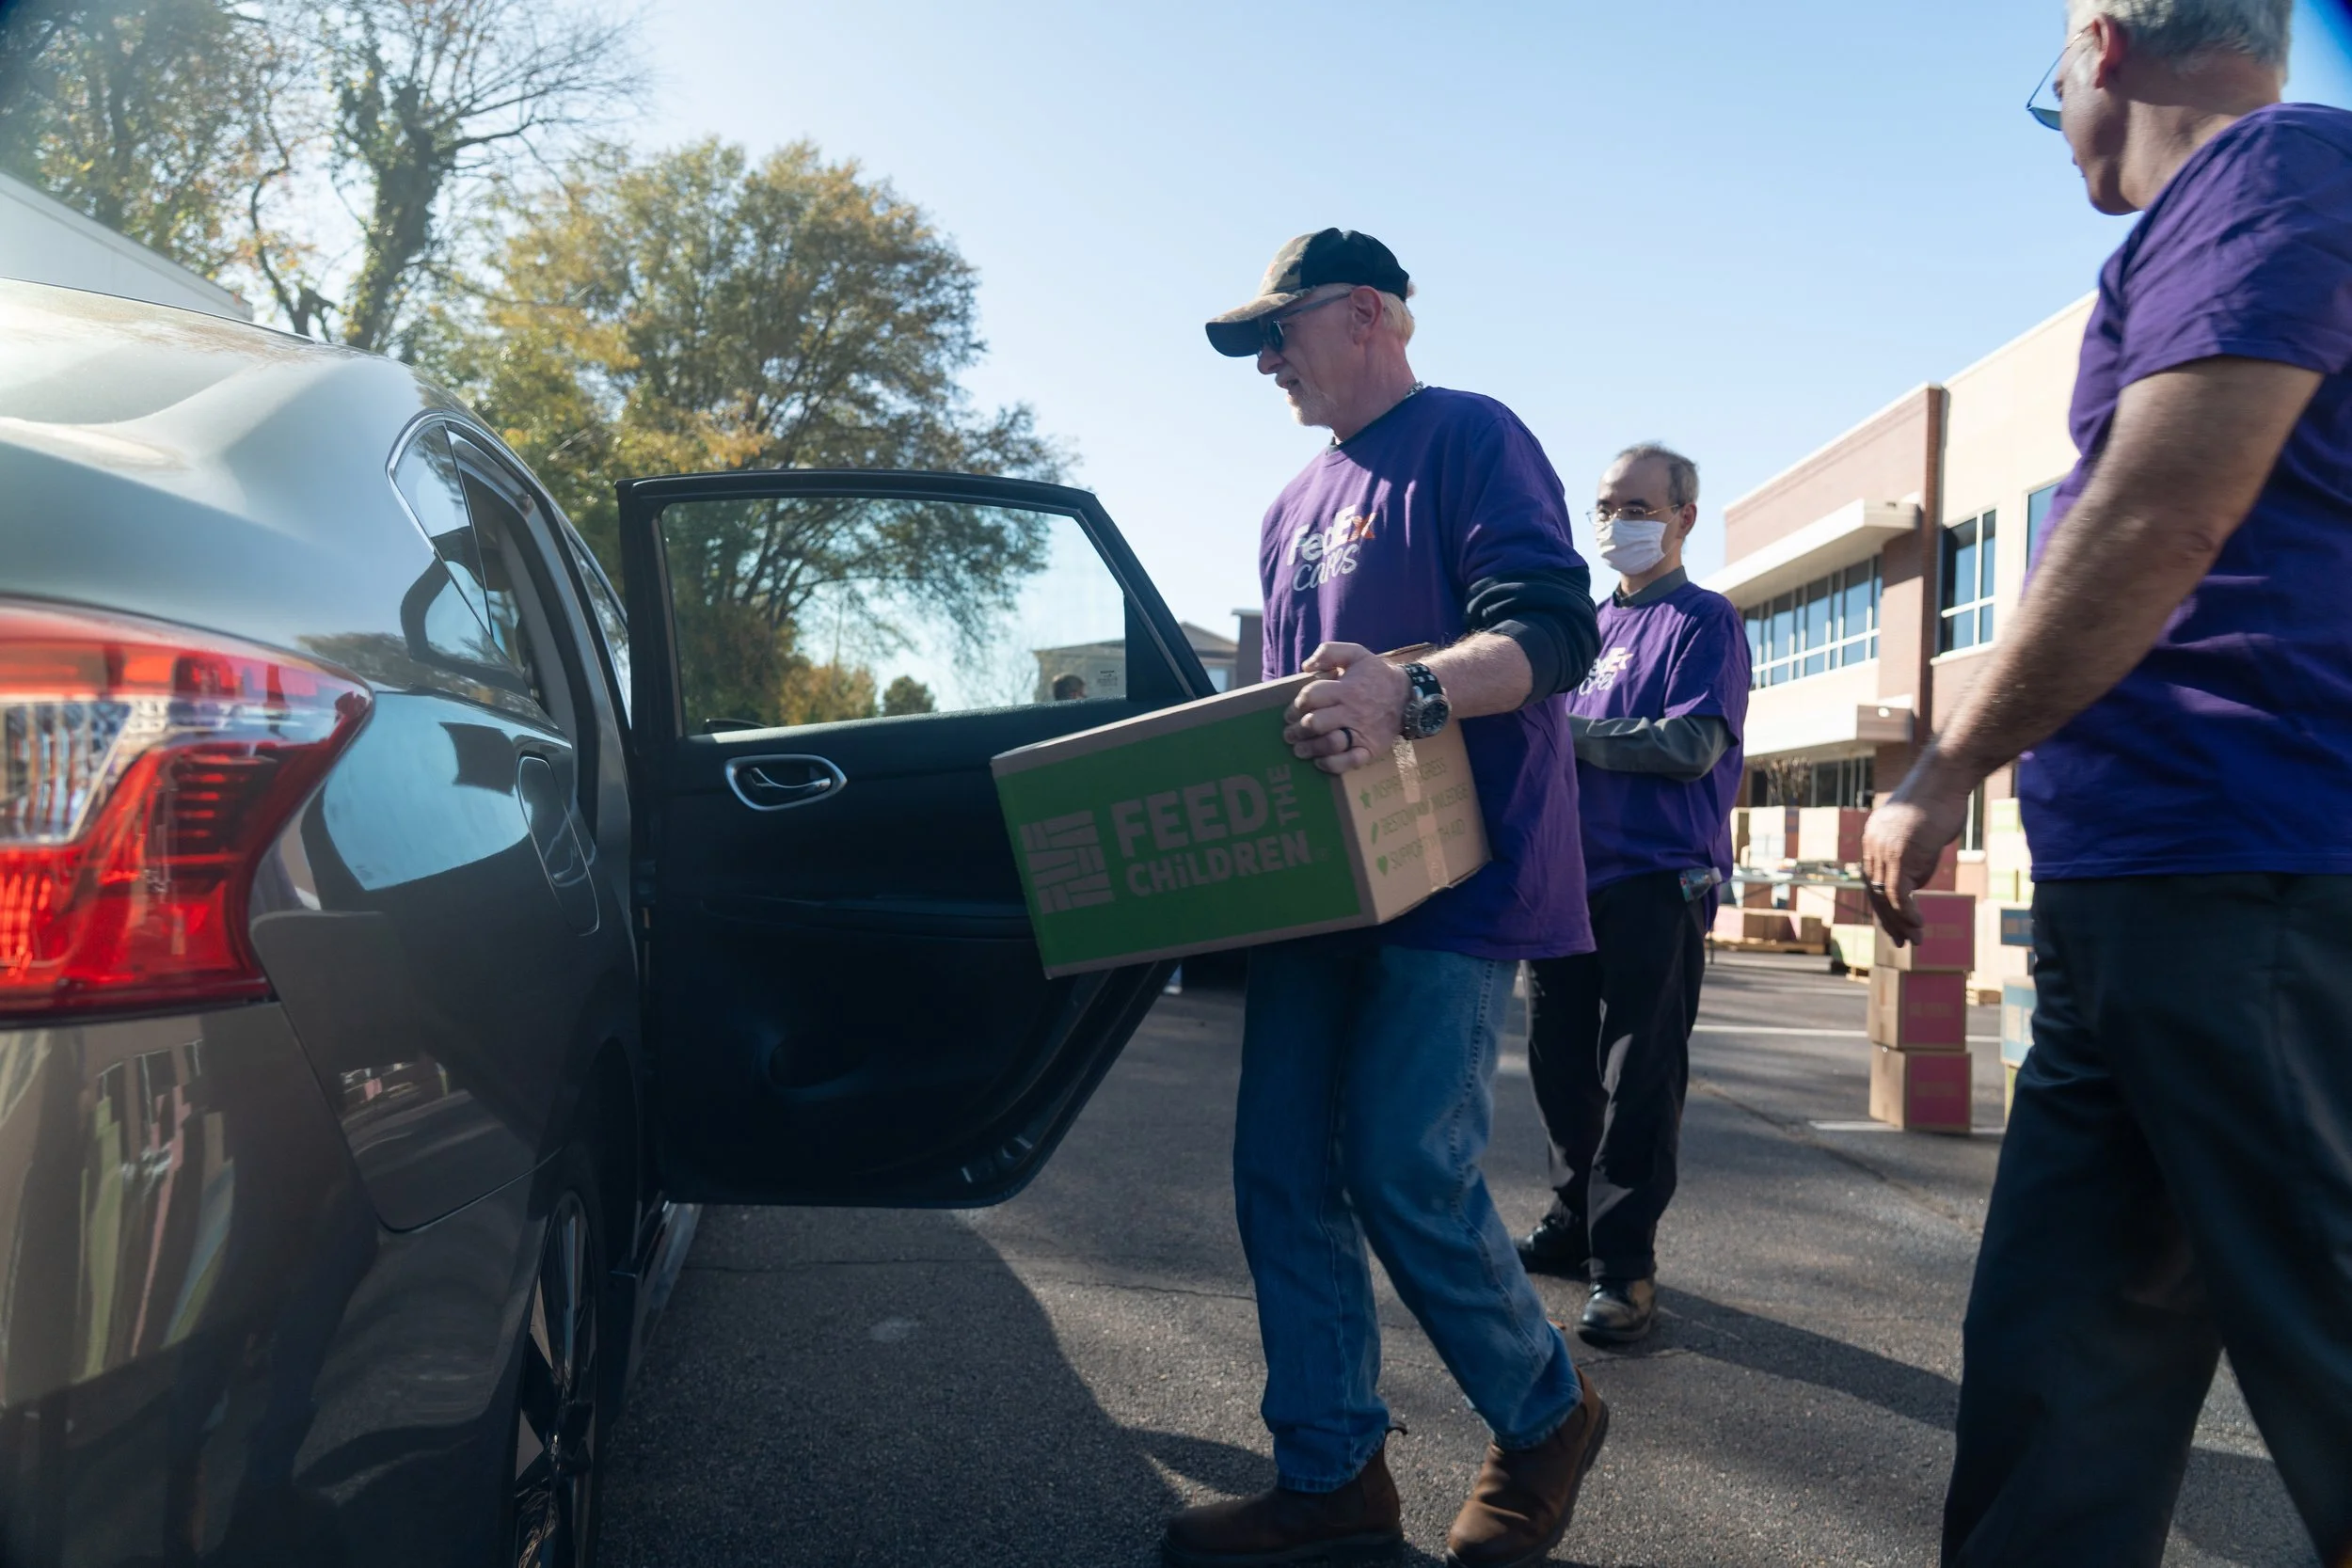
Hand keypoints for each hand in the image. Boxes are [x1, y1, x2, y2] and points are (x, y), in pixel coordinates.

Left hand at [1283, 642, 1406, 774]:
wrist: (1407, 696)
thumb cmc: (1375, 675)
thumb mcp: (1356, 654)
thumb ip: (1329, 652)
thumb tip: (1306, 666)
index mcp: (1346, 688)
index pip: (1311, 697)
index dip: (1296, 705)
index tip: (1292, 711)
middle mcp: (1352, 711)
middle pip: (1315, 723)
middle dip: (1297, 729)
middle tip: (1290, 733)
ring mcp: (1362, 732)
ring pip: (1329, 743)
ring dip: (1309, 748)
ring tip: (1299, 749)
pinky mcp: (1370, 749)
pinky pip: (1349, 762)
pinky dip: (1331, 764)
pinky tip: (1320, 762)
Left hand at [1860, 755, 1975, 943]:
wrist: (1945, 777)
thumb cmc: (1940, 801)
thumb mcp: (1922, 836)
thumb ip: (1914, 860)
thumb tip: (1914, 885)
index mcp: (1873, 839)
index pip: (1872, 881)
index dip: (1883, 907)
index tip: (1895, 925)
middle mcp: (1872, 845)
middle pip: (1874, 892)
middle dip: (1888, 921)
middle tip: (1901, 941)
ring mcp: (1884, 849)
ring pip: (1885, 896)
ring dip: (1900, 922)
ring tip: (1915, 940)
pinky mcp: (1899, 854)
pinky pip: (1898, 893)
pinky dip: (1907, 913)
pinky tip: (1918, 924)